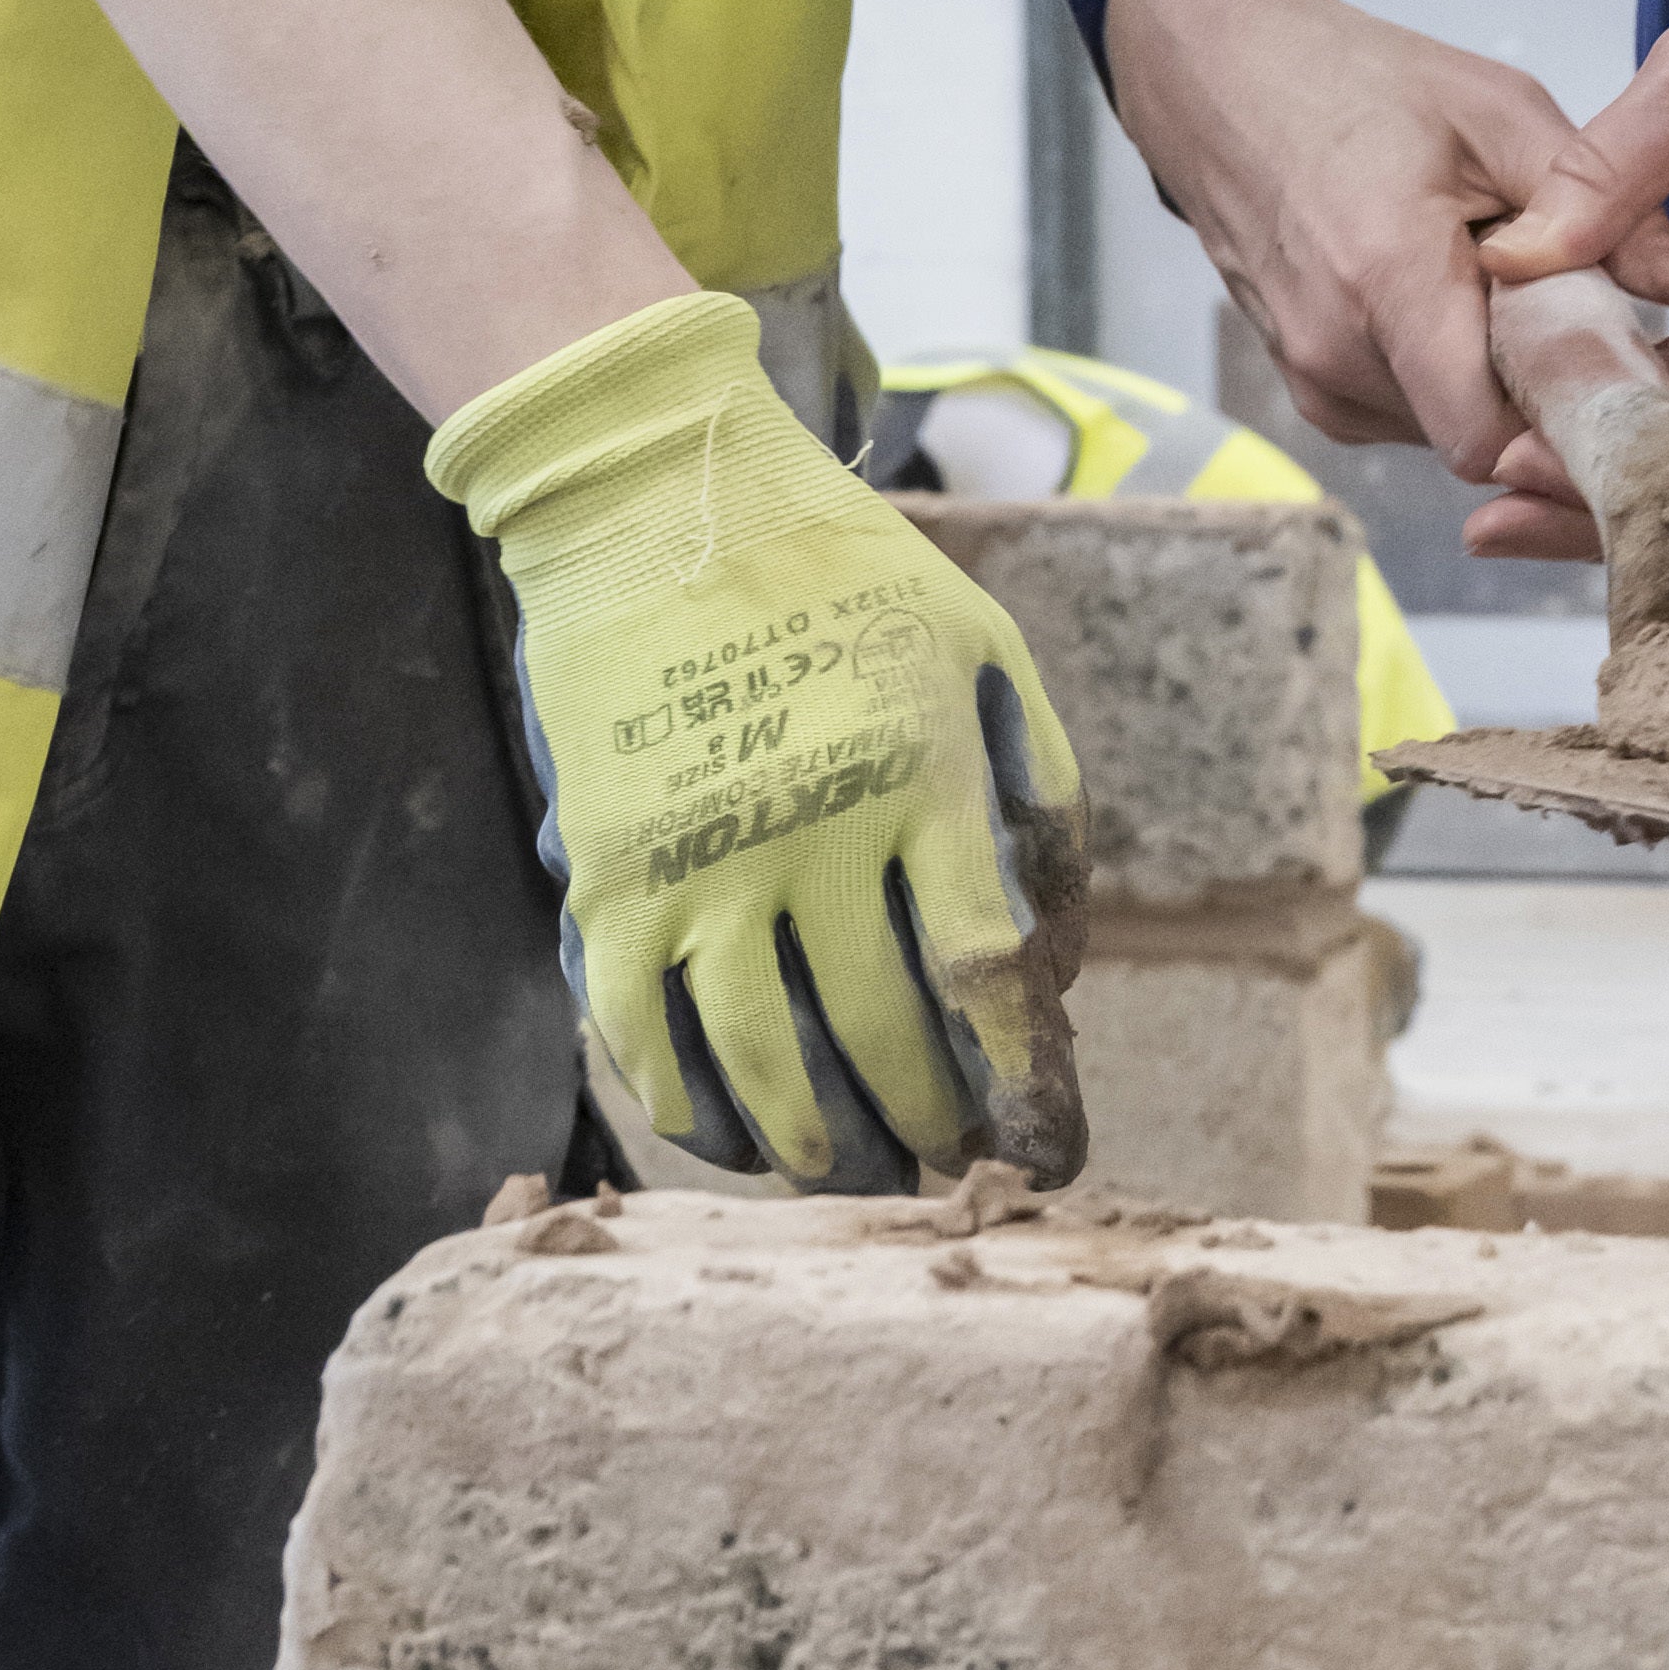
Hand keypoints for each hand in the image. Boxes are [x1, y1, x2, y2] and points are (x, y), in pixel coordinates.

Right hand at [431, 294, 1088, 1189]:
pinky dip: (681, 1099)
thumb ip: (1041, 778)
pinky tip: (722, 1132)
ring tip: (843, 1172)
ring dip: (809, 1141)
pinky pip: (638, 1026)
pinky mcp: (610, 869)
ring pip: (758, 1056)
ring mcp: (700, 857)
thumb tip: (1058, 938)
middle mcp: (812, 828)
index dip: (1014, 1075)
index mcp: (917, 772)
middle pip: (879, 1033)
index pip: (981, 969)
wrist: (656, 497)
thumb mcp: (980, 641)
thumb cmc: (839, 569)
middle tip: (945, 1166)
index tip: (1036, 1137)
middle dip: (922, 1123)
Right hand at [1100, 0, 1668, 485]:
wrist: (1221, 77)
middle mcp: (1336, 353)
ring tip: (1533, 297)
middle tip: (1619, 332)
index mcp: (1386, 281)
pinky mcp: (1308, 384)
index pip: (1493, 439)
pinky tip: (1471, 303)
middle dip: (1556, 399)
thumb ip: (1601, 201)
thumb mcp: (1498, 111)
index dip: (1574, 433)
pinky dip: (1458, 377)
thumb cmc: (1358, 82)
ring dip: (1506, 385)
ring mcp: (1312, 378)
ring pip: (1450, 430)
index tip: (1643, 390)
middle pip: (1484, 438)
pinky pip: (1412, 413)